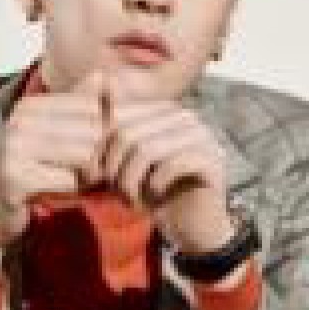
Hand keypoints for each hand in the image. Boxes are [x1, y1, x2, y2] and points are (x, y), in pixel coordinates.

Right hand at [0, 66, 109, 248]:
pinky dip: (73, 192)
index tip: (86, 149)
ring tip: (71, 181)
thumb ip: (82, 108)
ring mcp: (14, 147)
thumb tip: (106, 78)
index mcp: (30, 105)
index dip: (100, 132)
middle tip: (82, 171)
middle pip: (93, 131)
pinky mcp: (14, 178)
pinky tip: (58, 193)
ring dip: (88, 175)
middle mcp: (19, 120)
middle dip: (97, 156)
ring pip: (85, 155)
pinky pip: (70, 181)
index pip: (92, 106)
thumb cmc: (36, 172)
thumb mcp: (58, 135)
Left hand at [101, 70, 236, 254]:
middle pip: (129, 133)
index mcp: (166, 111)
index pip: (120, 118)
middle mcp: (186, 118)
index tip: (96, 177)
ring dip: (130, 181)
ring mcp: (203, 136)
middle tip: (115, 193)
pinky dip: (154, 186)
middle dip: (114, 168)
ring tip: (130, 200)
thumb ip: (117, 127)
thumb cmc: (156, 192)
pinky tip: (155, 198)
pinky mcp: (212, 161)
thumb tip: (104, 82)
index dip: (102, 149)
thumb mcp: (128, 161)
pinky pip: (170, 165)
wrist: (193, 228)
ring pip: (146, 149)